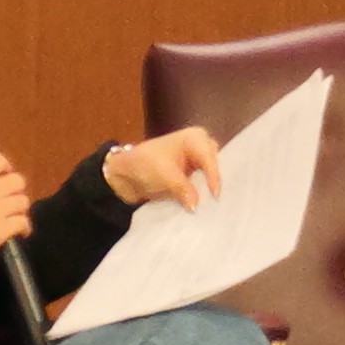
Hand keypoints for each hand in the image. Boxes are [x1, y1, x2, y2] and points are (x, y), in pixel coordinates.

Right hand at [0, 151, 31, 273]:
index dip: (5, 167)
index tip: (3, 175)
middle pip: (18, 180)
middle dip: (16, 190)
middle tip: (9, 199)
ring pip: (23, 201)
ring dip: (20, 209)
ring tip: (15, 216)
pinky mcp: (3, 229)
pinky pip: (23, 222)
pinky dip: (25, 228)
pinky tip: (21, 233)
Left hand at [100, 127, 220, 212]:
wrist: (124, 174)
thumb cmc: (143, 164)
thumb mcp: (165, 175)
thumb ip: (184, 189)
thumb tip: (196, 206)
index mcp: (194, 138)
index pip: (209, 158)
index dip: (213, 176)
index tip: (215, 196)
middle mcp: (199, 147)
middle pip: (216, 164)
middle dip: (217, 180)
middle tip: (220, 199)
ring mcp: (196, 161)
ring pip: (211, 175)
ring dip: (210, 189)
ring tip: (215, 204)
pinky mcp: (191, 175)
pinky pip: (203, 184)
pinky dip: (203, 194)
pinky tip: (207, 205)